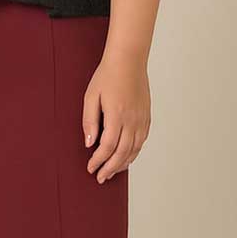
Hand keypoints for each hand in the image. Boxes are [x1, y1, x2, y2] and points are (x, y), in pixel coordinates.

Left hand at [82, 50, 150, 181]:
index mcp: (117, 115)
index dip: (99, 161)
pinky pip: (142, 141)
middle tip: (101, 177)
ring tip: (112, 171)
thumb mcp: (91, 96)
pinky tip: (126, 157)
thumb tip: (89, 143)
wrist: (128, 60)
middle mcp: (132, 120)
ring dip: (123, 163)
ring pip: (134, 149)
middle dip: (110, 168)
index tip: (91, 168)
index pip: (108, 147)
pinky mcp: (146, 117)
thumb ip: (90, 121)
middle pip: (123, 153)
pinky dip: (134, 152)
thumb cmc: (107, 76)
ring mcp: (141, 119)